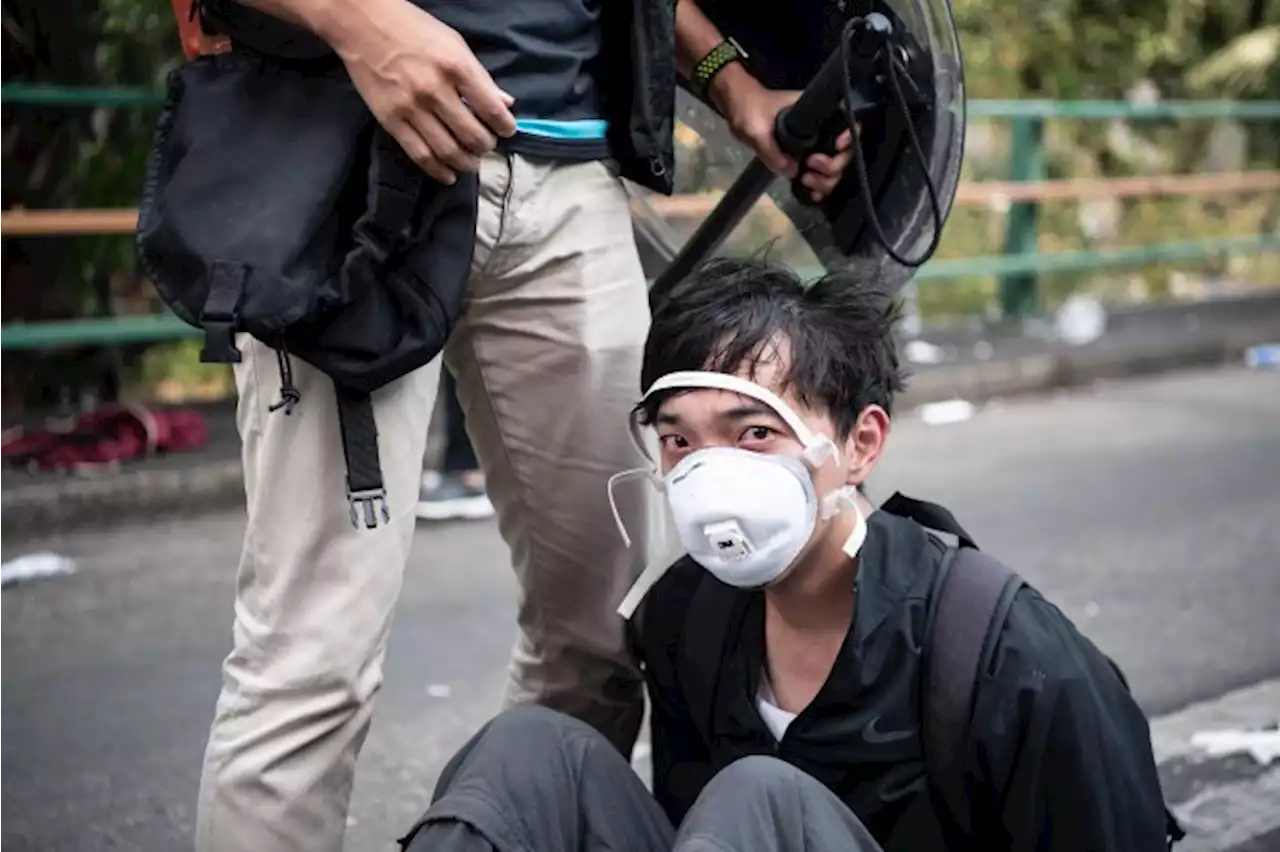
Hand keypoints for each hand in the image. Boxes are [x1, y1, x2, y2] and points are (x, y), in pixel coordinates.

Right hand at [322, 0, 517, 183]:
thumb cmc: (413, 29)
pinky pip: (420, 155)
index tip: (507, 131)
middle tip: (486, 145)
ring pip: (448, 151)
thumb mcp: (455, 44)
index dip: (506, 127)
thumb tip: (505, 104)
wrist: (362, 24)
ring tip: (471, 162)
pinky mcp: (390, 120)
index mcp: (456, 67)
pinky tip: (449, 174)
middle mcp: (435, 90)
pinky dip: (439, 171)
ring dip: (466, 163)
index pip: (492, 110)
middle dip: (486, 147)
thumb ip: (480, 77)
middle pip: (472, 136)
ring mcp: (411, 107)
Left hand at [717, 73, 854, 202]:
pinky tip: (812, 195)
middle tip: (809, 167)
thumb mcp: (756, 128)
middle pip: (843, 154)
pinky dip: (818, 188)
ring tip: (805, 181)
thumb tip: (794, 172)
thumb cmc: (750, 110)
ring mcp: (814, 146)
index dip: (848, 138)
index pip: (846, 123)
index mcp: (817, 114)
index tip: (836, 146)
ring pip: (833, 169)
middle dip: (832, 166)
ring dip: (825, 181)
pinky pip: (818, 176)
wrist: (740, 111)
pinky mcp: (803, 159)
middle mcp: (821, 130)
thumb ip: (772, 150)